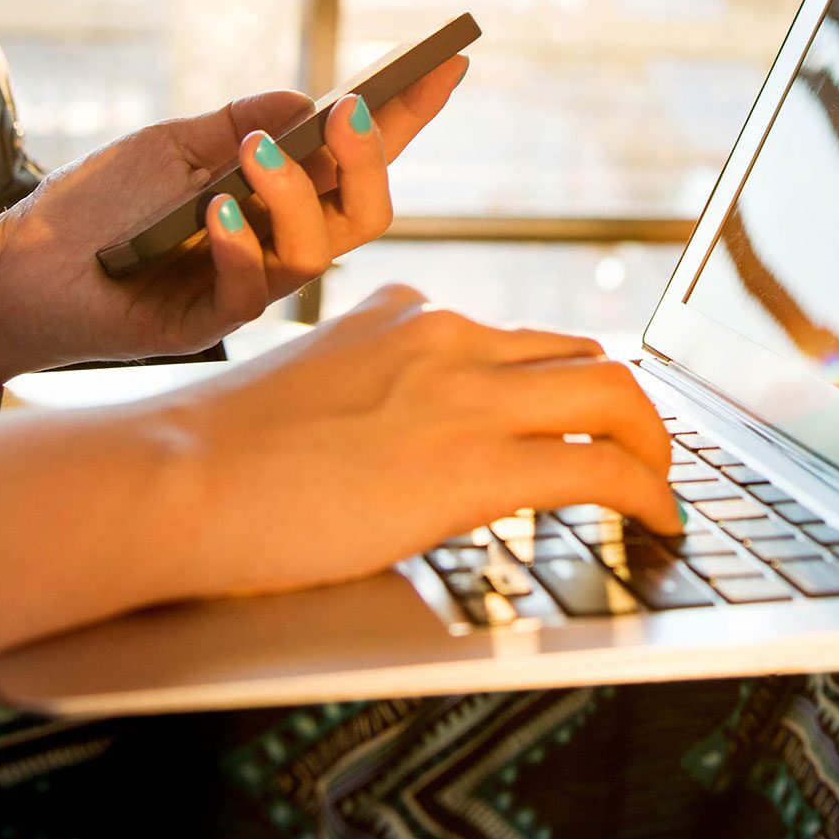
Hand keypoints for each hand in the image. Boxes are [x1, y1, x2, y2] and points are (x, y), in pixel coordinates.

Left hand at [0, 57, 465, 380]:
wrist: (15, 267)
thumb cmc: (93, 208)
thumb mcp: (170, 144)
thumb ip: (239, 122)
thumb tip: (309, 100)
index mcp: (276, 197)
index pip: (357, 158)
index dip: (408, 116)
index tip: (448, 63)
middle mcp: (274, 245)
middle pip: (365, 213)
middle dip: (373, 160)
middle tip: (351, 112)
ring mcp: (245, 288)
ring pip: (316, 251)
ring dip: (295, 195)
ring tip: (258, 154)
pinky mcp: (204, 327)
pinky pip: (247, 290)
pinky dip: (238, 243)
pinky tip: (215, 212)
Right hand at [137, 285, 682, 600]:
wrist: (175, 477)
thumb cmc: (211, 459)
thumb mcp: (302, 392)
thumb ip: (360, 396)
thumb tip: (385, 446)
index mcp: (400, 315)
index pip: (512, 337)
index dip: (558, 382)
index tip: (577, 417)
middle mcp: (445, 337)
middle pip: (580, 354)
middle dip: (625, 407)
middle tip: (641, 452)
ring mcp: (466, 395)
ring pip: (614, 395)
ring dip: (656, 444)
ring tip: (663, 489)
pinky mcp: (476, 465)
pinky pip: (604, 469)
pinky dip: (649, 494)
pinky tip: (658, 523)